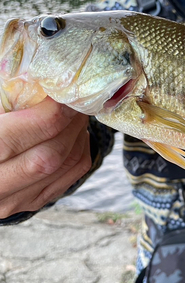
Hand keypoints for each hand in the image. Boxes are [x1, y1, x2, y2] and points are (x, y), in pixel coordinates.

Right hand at [0, 97, 90, 217]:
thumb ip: (6, 98)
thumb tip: (40, 80)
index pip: (18, 138)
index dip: (49, 113)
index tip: (63, 93)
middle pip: (48, 155)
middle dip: (70, 123)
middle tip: (76, 101)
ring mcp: (13, 200)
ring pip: (63, 166)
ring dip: (78, 135)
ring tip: (76, 113)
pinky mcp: (30, 203)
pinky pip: (70, 176)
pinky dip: (80, 150)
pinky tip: (74, 133)